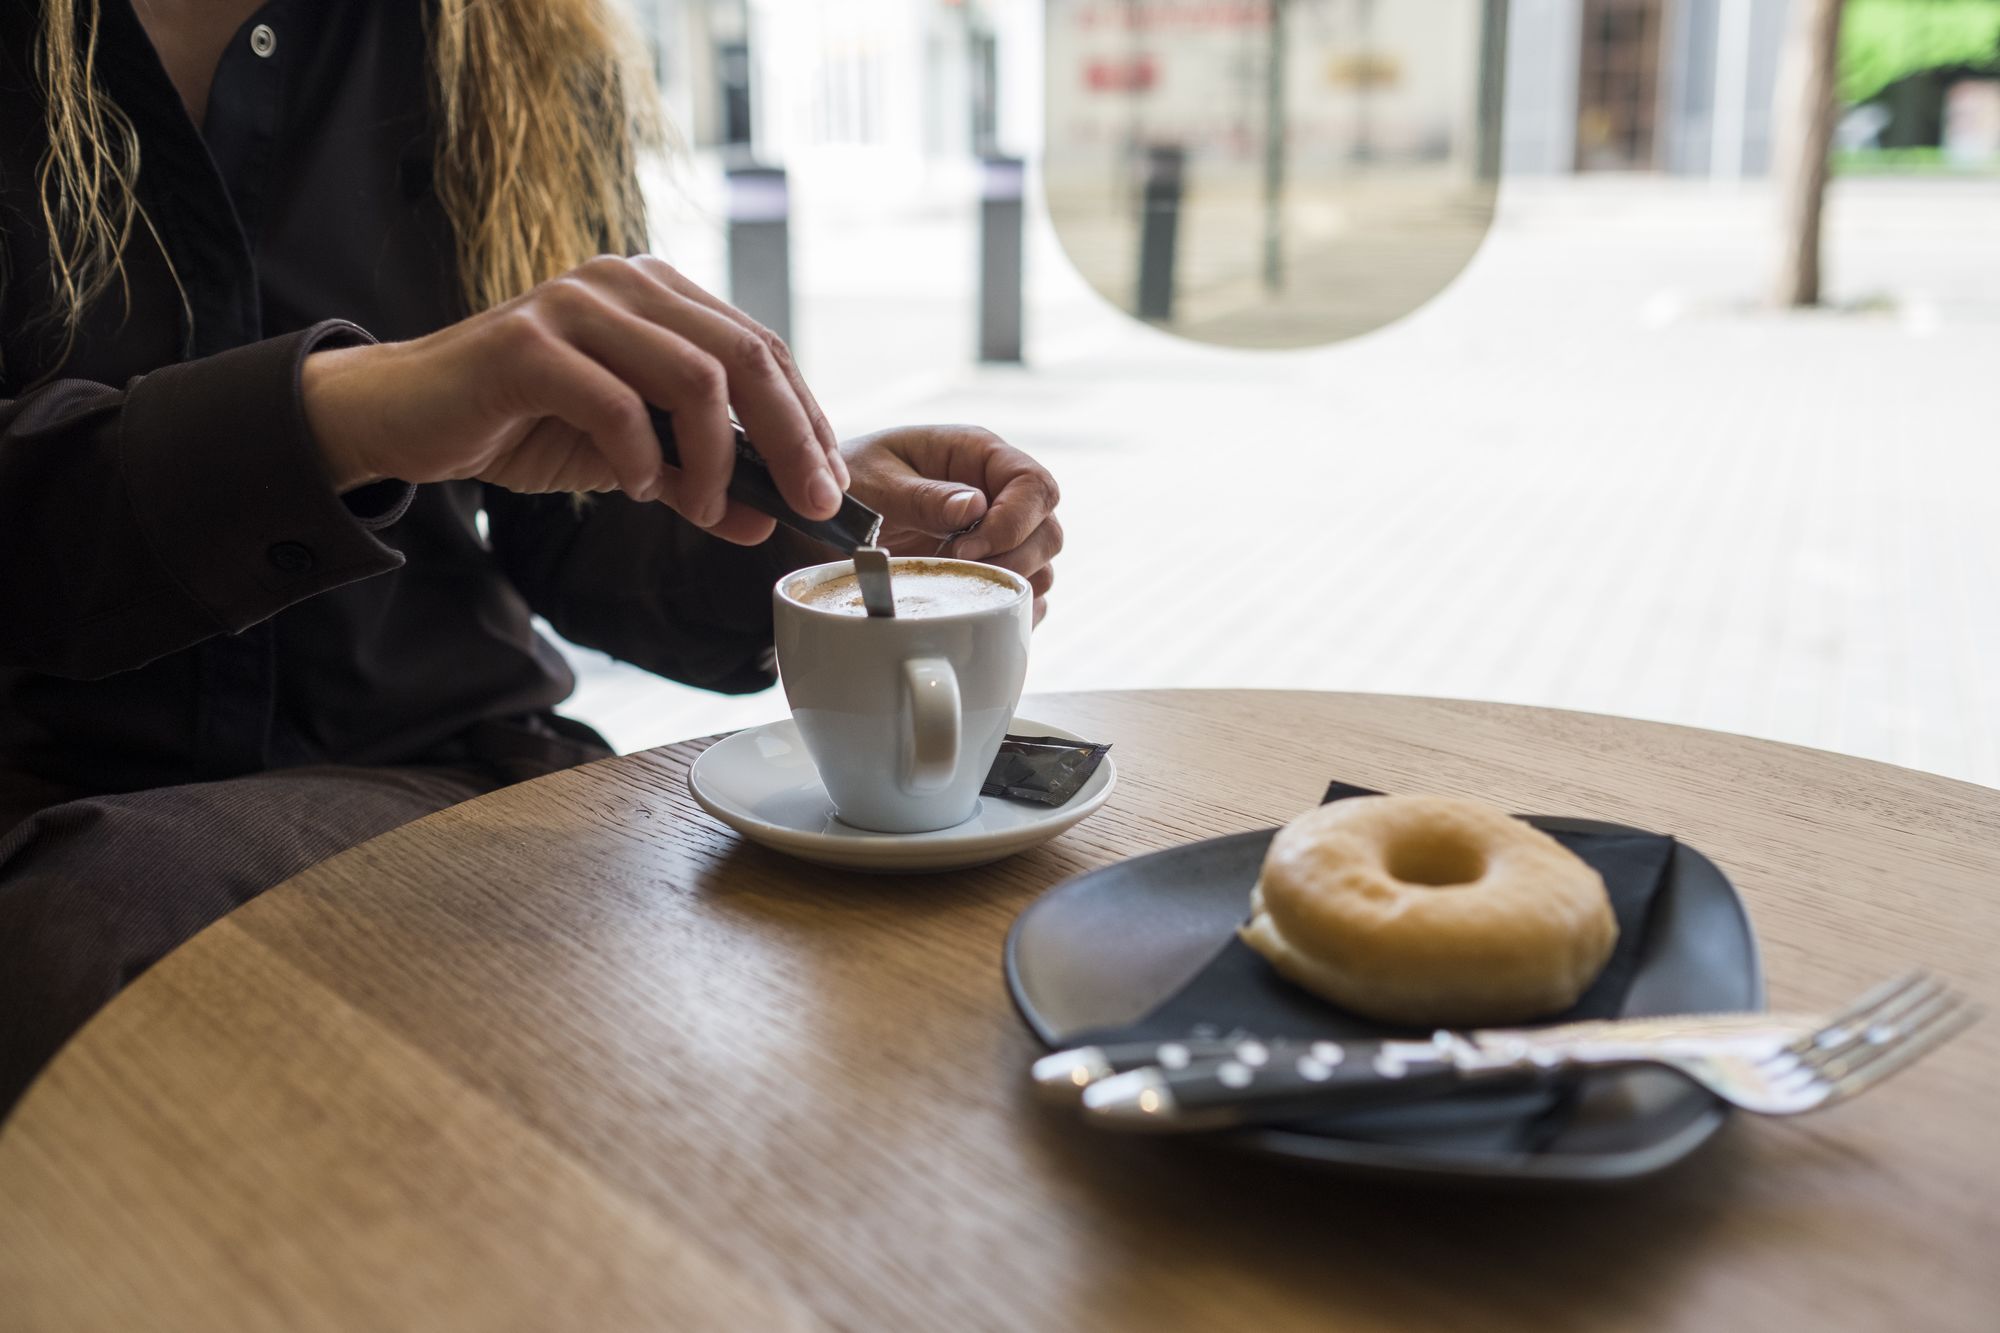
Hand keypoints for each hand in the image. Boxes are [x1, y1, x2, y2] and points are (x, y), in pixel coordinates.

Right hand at [300, 255, 847, 545]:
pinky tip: (638, 489)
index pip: (763, 349)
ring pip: (695, 379)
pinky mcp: (527, 345)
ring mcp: (575, 306)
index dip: (808, 419)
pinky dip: (643, 460)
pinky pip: (617, 405)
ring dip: (715, 460)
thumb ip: (699, 481)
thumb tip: (767, 520)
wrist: (407, 417)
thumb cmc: (523, 423)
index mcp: (659, 294)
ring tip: (704, 507)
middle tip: (810, 504)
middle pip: (747, 356)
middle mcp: (624, 282)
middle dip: (792, 439)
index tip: (831, 485)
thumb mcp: (631, 459)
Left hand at [843, 425, 1062, 623]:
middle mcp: (996, 494)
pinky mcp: (986, 572)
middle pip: (1048, 530)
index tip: (966, 548)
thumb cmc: (846, 486)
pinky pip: (1023, 598)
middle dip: (1014, 560)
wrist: (820, 524)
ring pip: (1042, 567)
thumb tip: (974, 506)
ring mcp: (995, 536)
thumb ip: (922, 496)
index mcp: (977, 456)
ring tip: (954, 587)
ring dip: (1008, 587)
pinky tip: (967, 609)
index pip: (1034, 485)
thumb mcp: (874, 482)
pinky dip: (1006, 610)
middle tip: (958, 570)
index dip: (1014, 522)